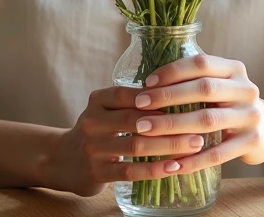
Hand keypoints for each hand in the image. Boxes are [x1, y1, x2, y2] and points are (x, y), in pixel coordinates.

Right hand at [45, 86, 209, 195]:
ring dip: (169, 146)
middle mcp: (92, 122)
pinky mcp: (97, 172)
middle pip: (135, 119)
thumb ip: (134, 102)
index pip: (127, 93)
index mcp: (97, 100)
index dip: (156, 96)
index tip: (187, 98)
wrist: (63, 160)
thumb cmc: (98, 131)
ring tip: (195, 145)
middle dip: (171, 122)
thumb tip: (182, 91)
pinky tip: (175, 167)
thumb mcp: (107, 110)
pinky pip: (130, 171)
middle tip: (201, 124)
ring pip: (136, 145)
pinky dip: (155, 169)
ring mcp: (93, 148)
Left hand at [129, 54, 263, 175]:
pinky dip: (192, 160)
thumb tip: (144, 84)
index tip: (147, 83)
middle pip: (204, 89)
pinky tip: (171, 163)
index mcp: (234, 69)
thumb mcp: (218, 85)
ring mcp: (251, 116)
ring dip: (173, 126)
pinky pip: (217, 153)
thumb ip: (192, 80)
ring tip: (146, 131)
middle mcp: (246, 89)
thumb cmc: (228, 104)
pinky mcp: (251, 142)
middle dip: (168, 97)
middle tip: (139, 105)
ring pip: (208, 120)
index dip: (173, 71)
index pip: (201, 63)